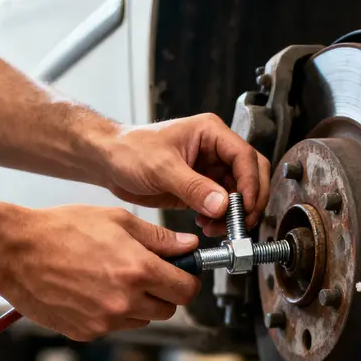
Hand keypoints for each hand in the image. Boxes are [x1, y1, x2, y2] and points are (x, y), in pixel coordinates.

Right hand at [0, 205, 201, 340]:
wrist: (15, 252)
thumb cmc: (61, 231)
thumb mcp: (116, 221)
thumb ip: (158, 239)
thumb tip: (188, 246)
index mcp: (138, 271)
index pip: (186, 289)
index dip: (187, 279)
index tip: (182, 273)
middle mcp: (125, 301)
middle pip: (168, 309)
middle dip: (164, 292)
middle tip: (146, 273)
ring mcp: (105, 321)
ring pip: (142, 319)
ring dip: (138, 304)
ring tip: (112, 278)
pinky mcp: (86, 332)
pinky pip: (114, 326)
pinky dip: (111, 313)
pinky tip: (93, 290)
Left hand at [99, 114, 270, 236]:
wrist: (110, 162)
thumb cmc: (130, 150)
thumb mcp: (161, 168)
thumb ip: (193, 187)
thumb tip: (222, 205)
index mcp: (211, 133)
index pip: (245, 157)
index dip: (250, 183)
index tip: (244, 207)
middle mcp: (215, 150)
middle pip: (251, 174)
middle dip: (249, 200)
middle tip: (241, 222)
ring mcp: (210, 170)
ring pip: (239, 193)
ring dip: (234, 214)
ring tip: (217, 228)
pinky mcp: (202, 188)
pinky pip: (222, 205)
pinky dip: (220, 218)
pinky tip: (207, 226)